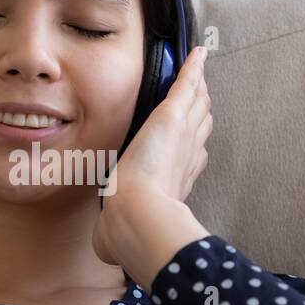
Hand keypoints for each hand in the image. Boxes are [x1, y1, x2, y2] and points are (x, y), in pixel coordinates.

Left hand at [92, 46, 210, 265]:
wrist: (137, 218)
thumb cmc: (129, 230)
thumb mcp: (119, 231)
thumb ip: (112, 236)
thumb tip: (102, 252)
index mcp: (177, 180)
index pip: (191, 155)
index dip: (193, 144)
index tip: (191, 139)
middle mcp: (187, 155)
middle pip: (201, 125)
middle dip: (201, 111)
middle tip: (200, 94)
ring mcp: (183, 134)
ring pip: (198, 104)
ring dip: (198, 89)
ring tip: (198, 73)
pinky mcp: (172, 116)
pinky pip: (188, 84)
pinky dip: (194, 68)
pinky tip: (199, 52)